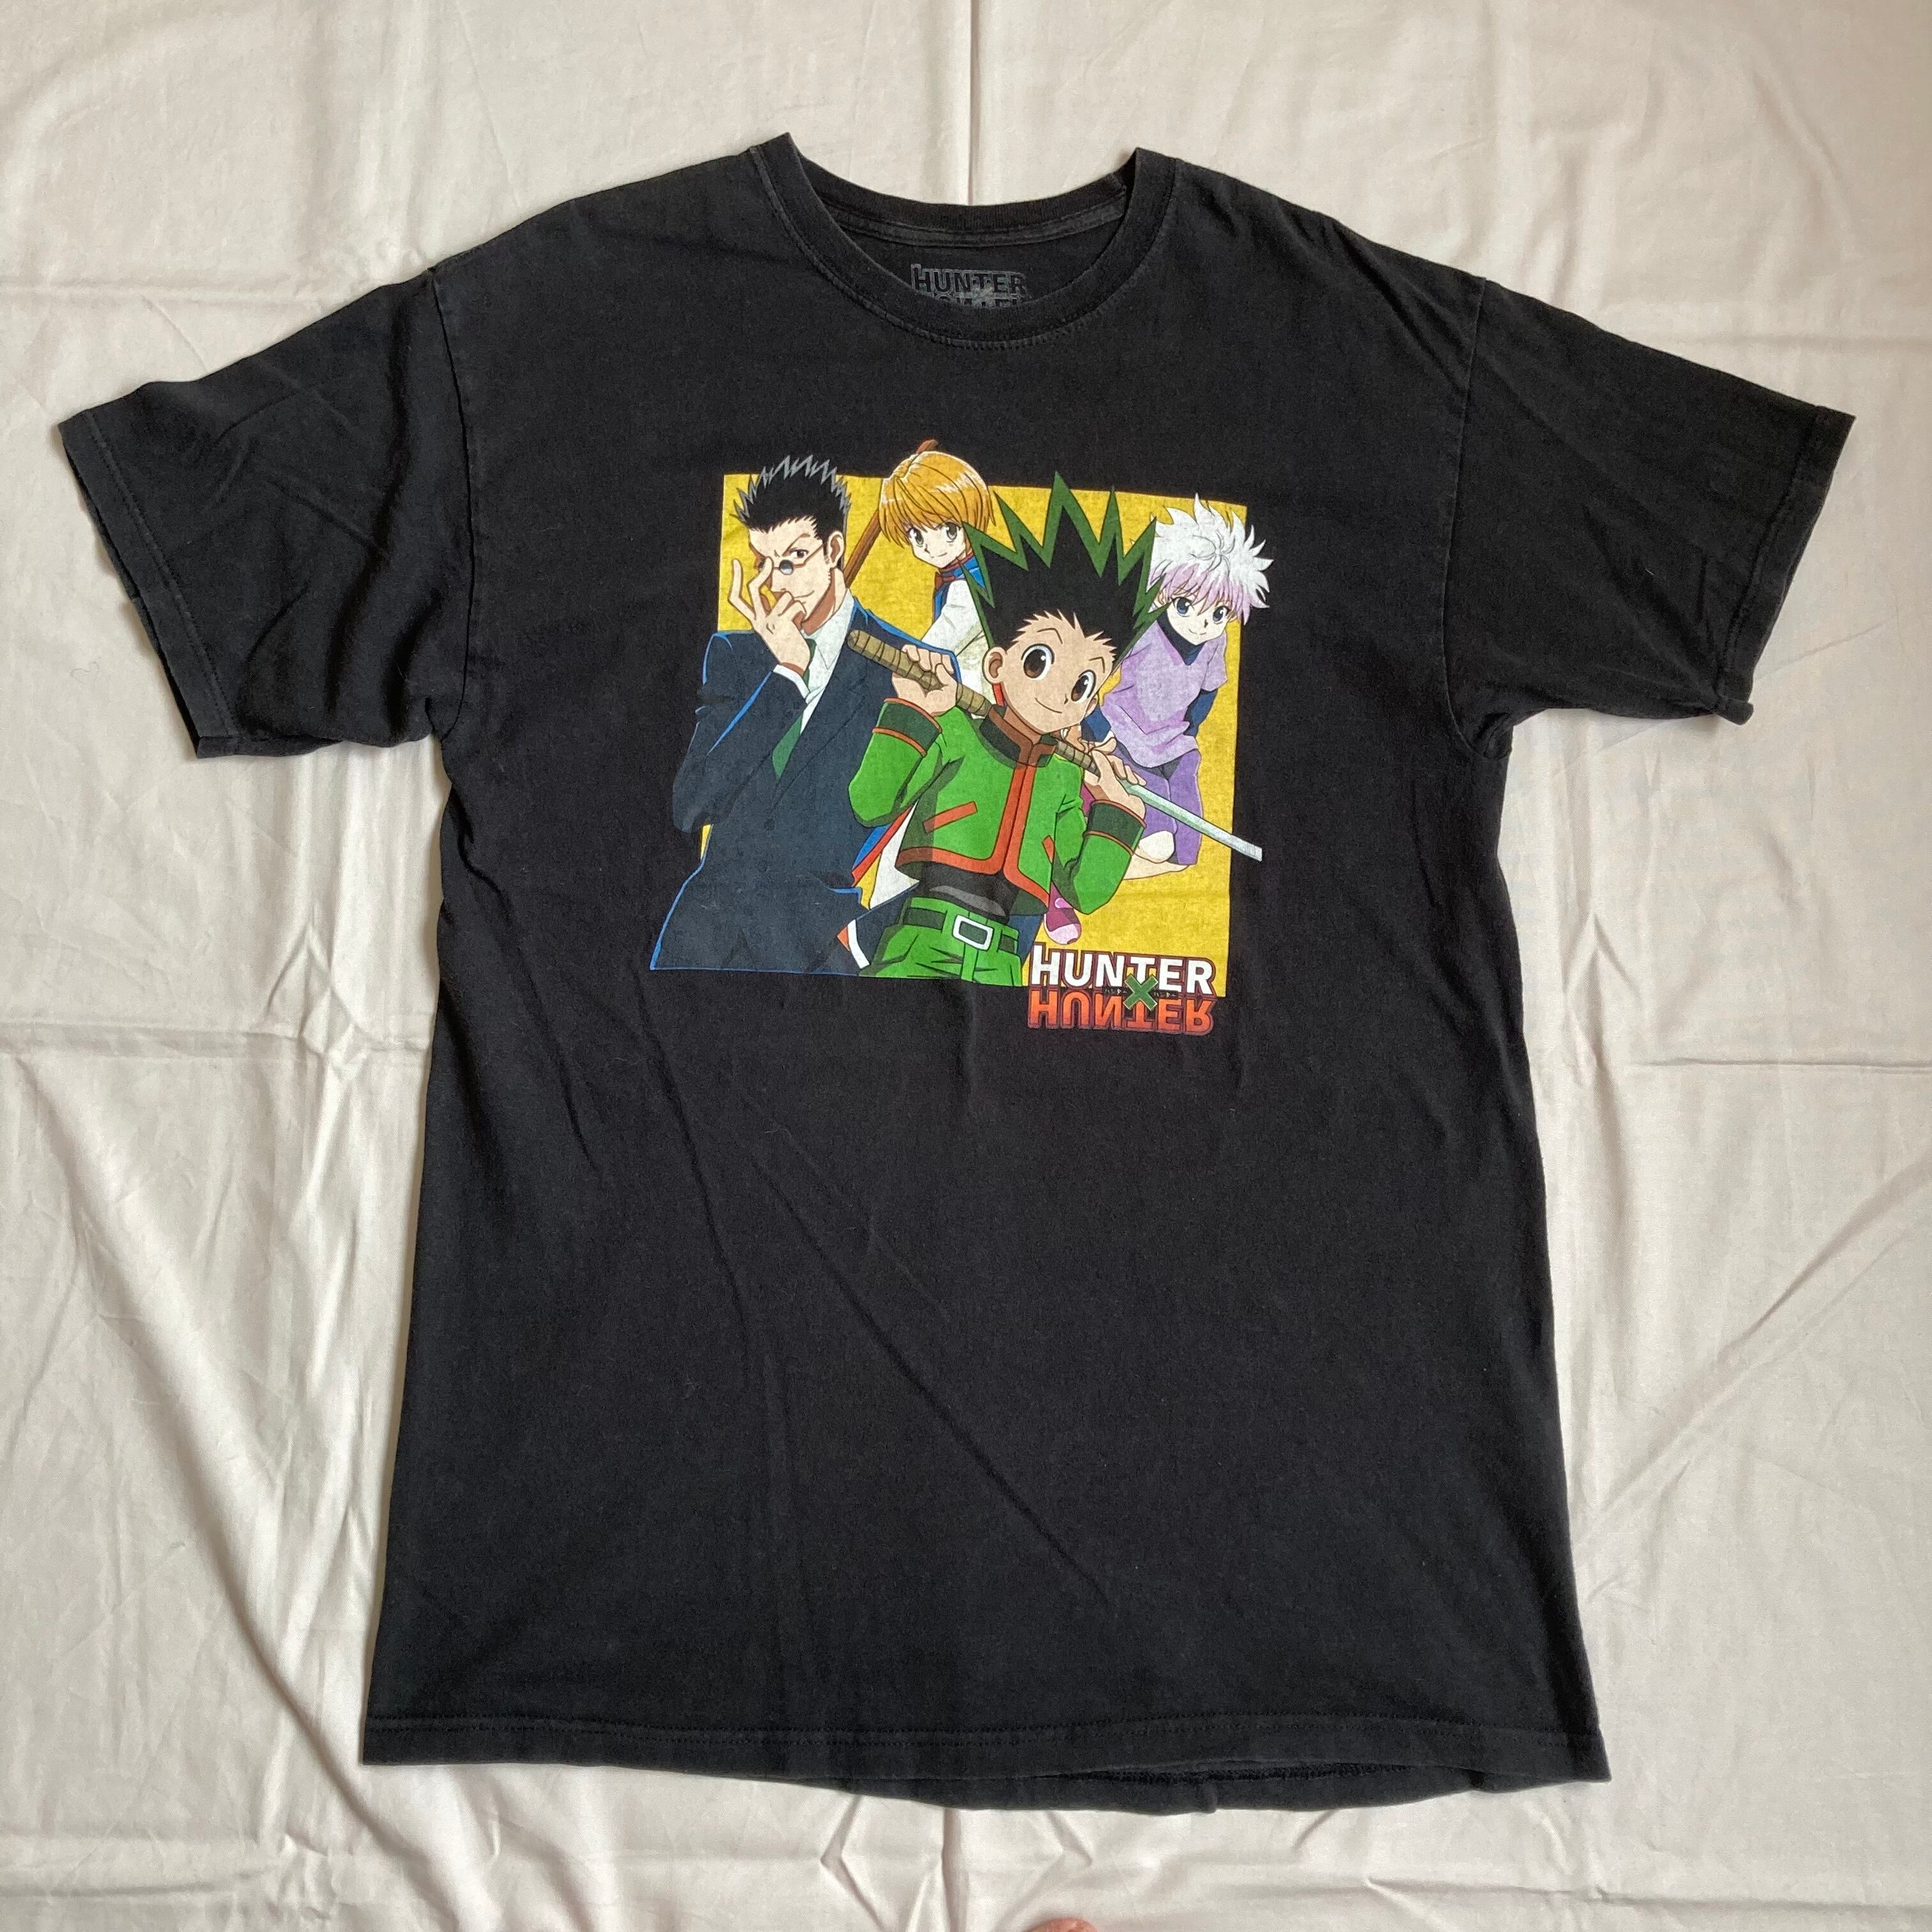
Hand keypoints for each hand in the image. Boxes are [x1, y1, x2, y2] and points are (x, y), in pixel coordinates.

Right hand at [728, 557, 811, 675]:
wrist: (790, 668)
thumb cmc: (784, 648)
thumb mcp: (771, 629)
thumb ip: (768, 612)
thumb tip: (767, 595)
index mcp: (754, 621)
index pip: (736, 598)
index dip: (735, 580)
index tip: (736, 562)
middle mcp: (759, 620)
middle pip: (753, 589)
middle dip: (762, 572)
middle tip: (769, 561)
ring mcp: (770, 621)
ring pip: (784, 597)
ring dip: (794, 604)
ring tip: (796, 618)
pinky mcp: (783, 623)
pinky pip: (797, 606)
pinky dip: (802, 611)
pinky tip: (801, 623)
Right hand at [893, 643, 957, 717]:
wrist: (916, 708)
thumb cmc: (931, 706)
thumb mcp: (949, 696)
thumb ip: (950, 681)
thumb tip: (939, 666)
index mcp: (936, 676)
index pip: (942, 659)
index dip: (946, 661)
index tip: (949, 670)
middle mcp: (926, 671)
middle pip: (934, 654)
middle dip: (935, 660)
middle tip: (931, 671)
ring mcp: (914, 668)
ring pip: (922, 651)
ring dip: (925, 657)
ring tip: (924, 668)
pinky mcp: (903, 666)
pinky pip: (907, 649)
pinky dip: (912, 651)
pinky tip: (915, 659)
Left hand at [1085, 745, 1144, 819]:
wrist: (1128, 813)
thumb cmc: (1114, 799)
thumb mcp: (1108, 779)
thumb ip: (1103, 763)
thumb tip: (1095, 751)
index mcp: (1092, 777)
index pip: (1096, 758)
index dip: (1104, 752)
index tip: (1112, 746)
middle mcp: (1101, 777)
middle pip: (1109, 759)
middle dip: (1118, 764)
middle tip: (1121, 775)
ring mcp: (1113, 780)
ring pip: (1120, 765)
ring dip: (1127, 772)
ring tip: (1130, 782)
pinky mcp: (1123, 783)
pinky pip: (1128, 772)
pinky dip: (1133, 776)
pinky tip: (1138, 783)